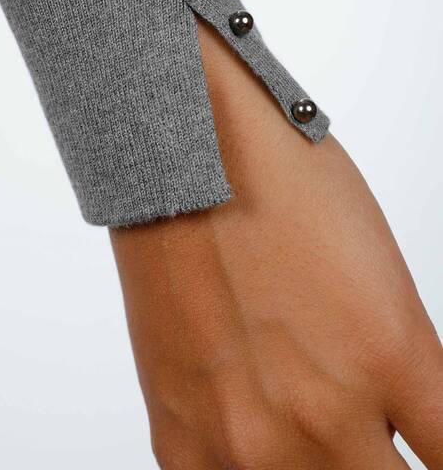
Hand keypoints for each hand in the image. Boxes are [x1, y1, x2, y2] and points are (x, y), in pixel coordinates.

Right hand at [110, 17, 442, 468]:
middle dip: (383, 462)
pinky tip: (254, 434)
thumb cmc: (277, 185)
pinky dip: (253, 468)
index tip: (426, 448)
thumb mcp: (381, 275)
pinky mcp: (180, 438)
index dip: (442, 458)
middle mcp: (323, 413)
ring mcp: (245, 436)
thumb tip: (405, 429)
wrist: (180, 157)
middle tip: (368, 431)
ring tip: (304, 417)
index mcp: (389, 356)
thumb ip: (407, 373)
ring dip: (322, 466)